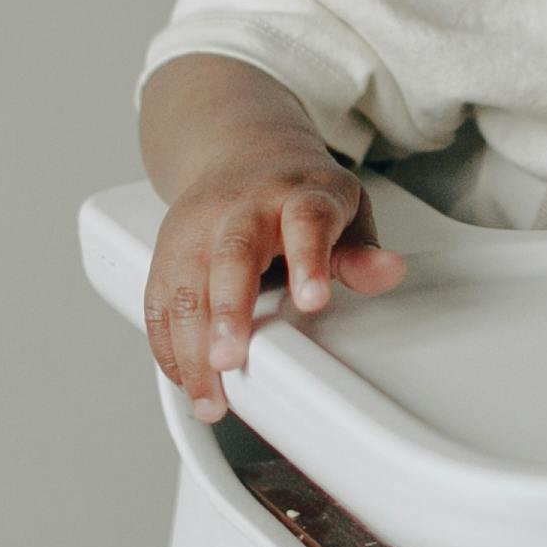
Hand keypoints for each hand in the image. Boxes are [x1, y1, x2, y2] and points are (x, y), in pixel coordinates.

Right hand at [143, 151, 405, 420]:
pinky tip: (185, 377)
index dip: (309, 261)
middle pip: (231, 256)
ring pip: (184, 284)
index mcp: (295, 196)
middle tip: (230, 360)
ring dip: (191, 346)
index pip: (306, 222)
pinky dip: (167, 344)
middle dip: (228, 312)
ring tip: (209, 396)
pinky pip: (157, 299)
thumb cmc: (297, 192)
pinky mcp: (167, 250)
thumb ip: (360, 251)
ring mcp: (198, 228)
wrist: (241, 151)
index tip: (314, 301)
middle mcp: (241, 209)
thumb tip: (388, 272)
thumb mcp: (344, 209)